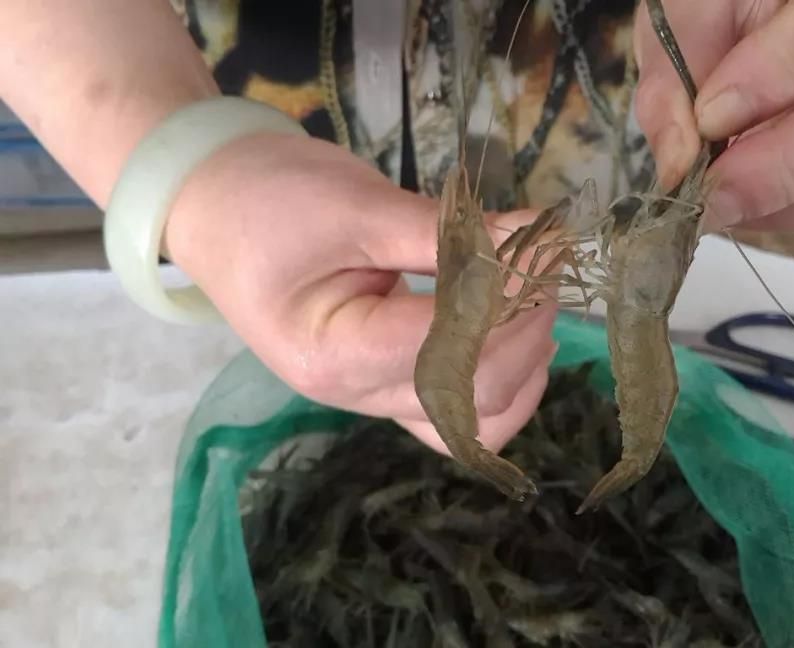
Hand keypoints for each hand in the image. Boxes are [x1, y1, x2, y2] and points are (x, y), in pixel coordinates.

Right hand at [164, 132, 556, 452]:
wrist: (214, 207)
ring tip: (536, 300)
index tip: (542, 243)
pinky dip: (503, 385)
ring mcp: (372, 399)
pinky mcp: (388, 385)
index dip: (508, 297)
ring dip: (523, 368)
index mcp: (334, 354)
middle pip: (474, 394)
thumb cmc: (268, 199)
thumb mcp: (357, 204)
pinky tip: (518, 337)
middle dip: (525, 327)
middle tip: (544, 261)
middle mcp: (355, 395)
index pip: (450, 345)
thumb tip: (535, 237)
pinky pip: (460, 414)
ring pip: (476, 424)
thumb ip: (448, 232)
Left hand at [633, 0, 793, 242]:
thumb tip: (678, 163)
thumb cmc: (734, 16)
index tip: (710, 116)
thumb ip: (676, 76)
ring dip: (793, 205)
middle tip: (710, 192)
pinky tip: (763, 199)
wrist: (767, 37)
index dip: (786, 72)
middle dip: (792, 168)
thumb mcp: (691, 18)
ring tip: (726, 192)